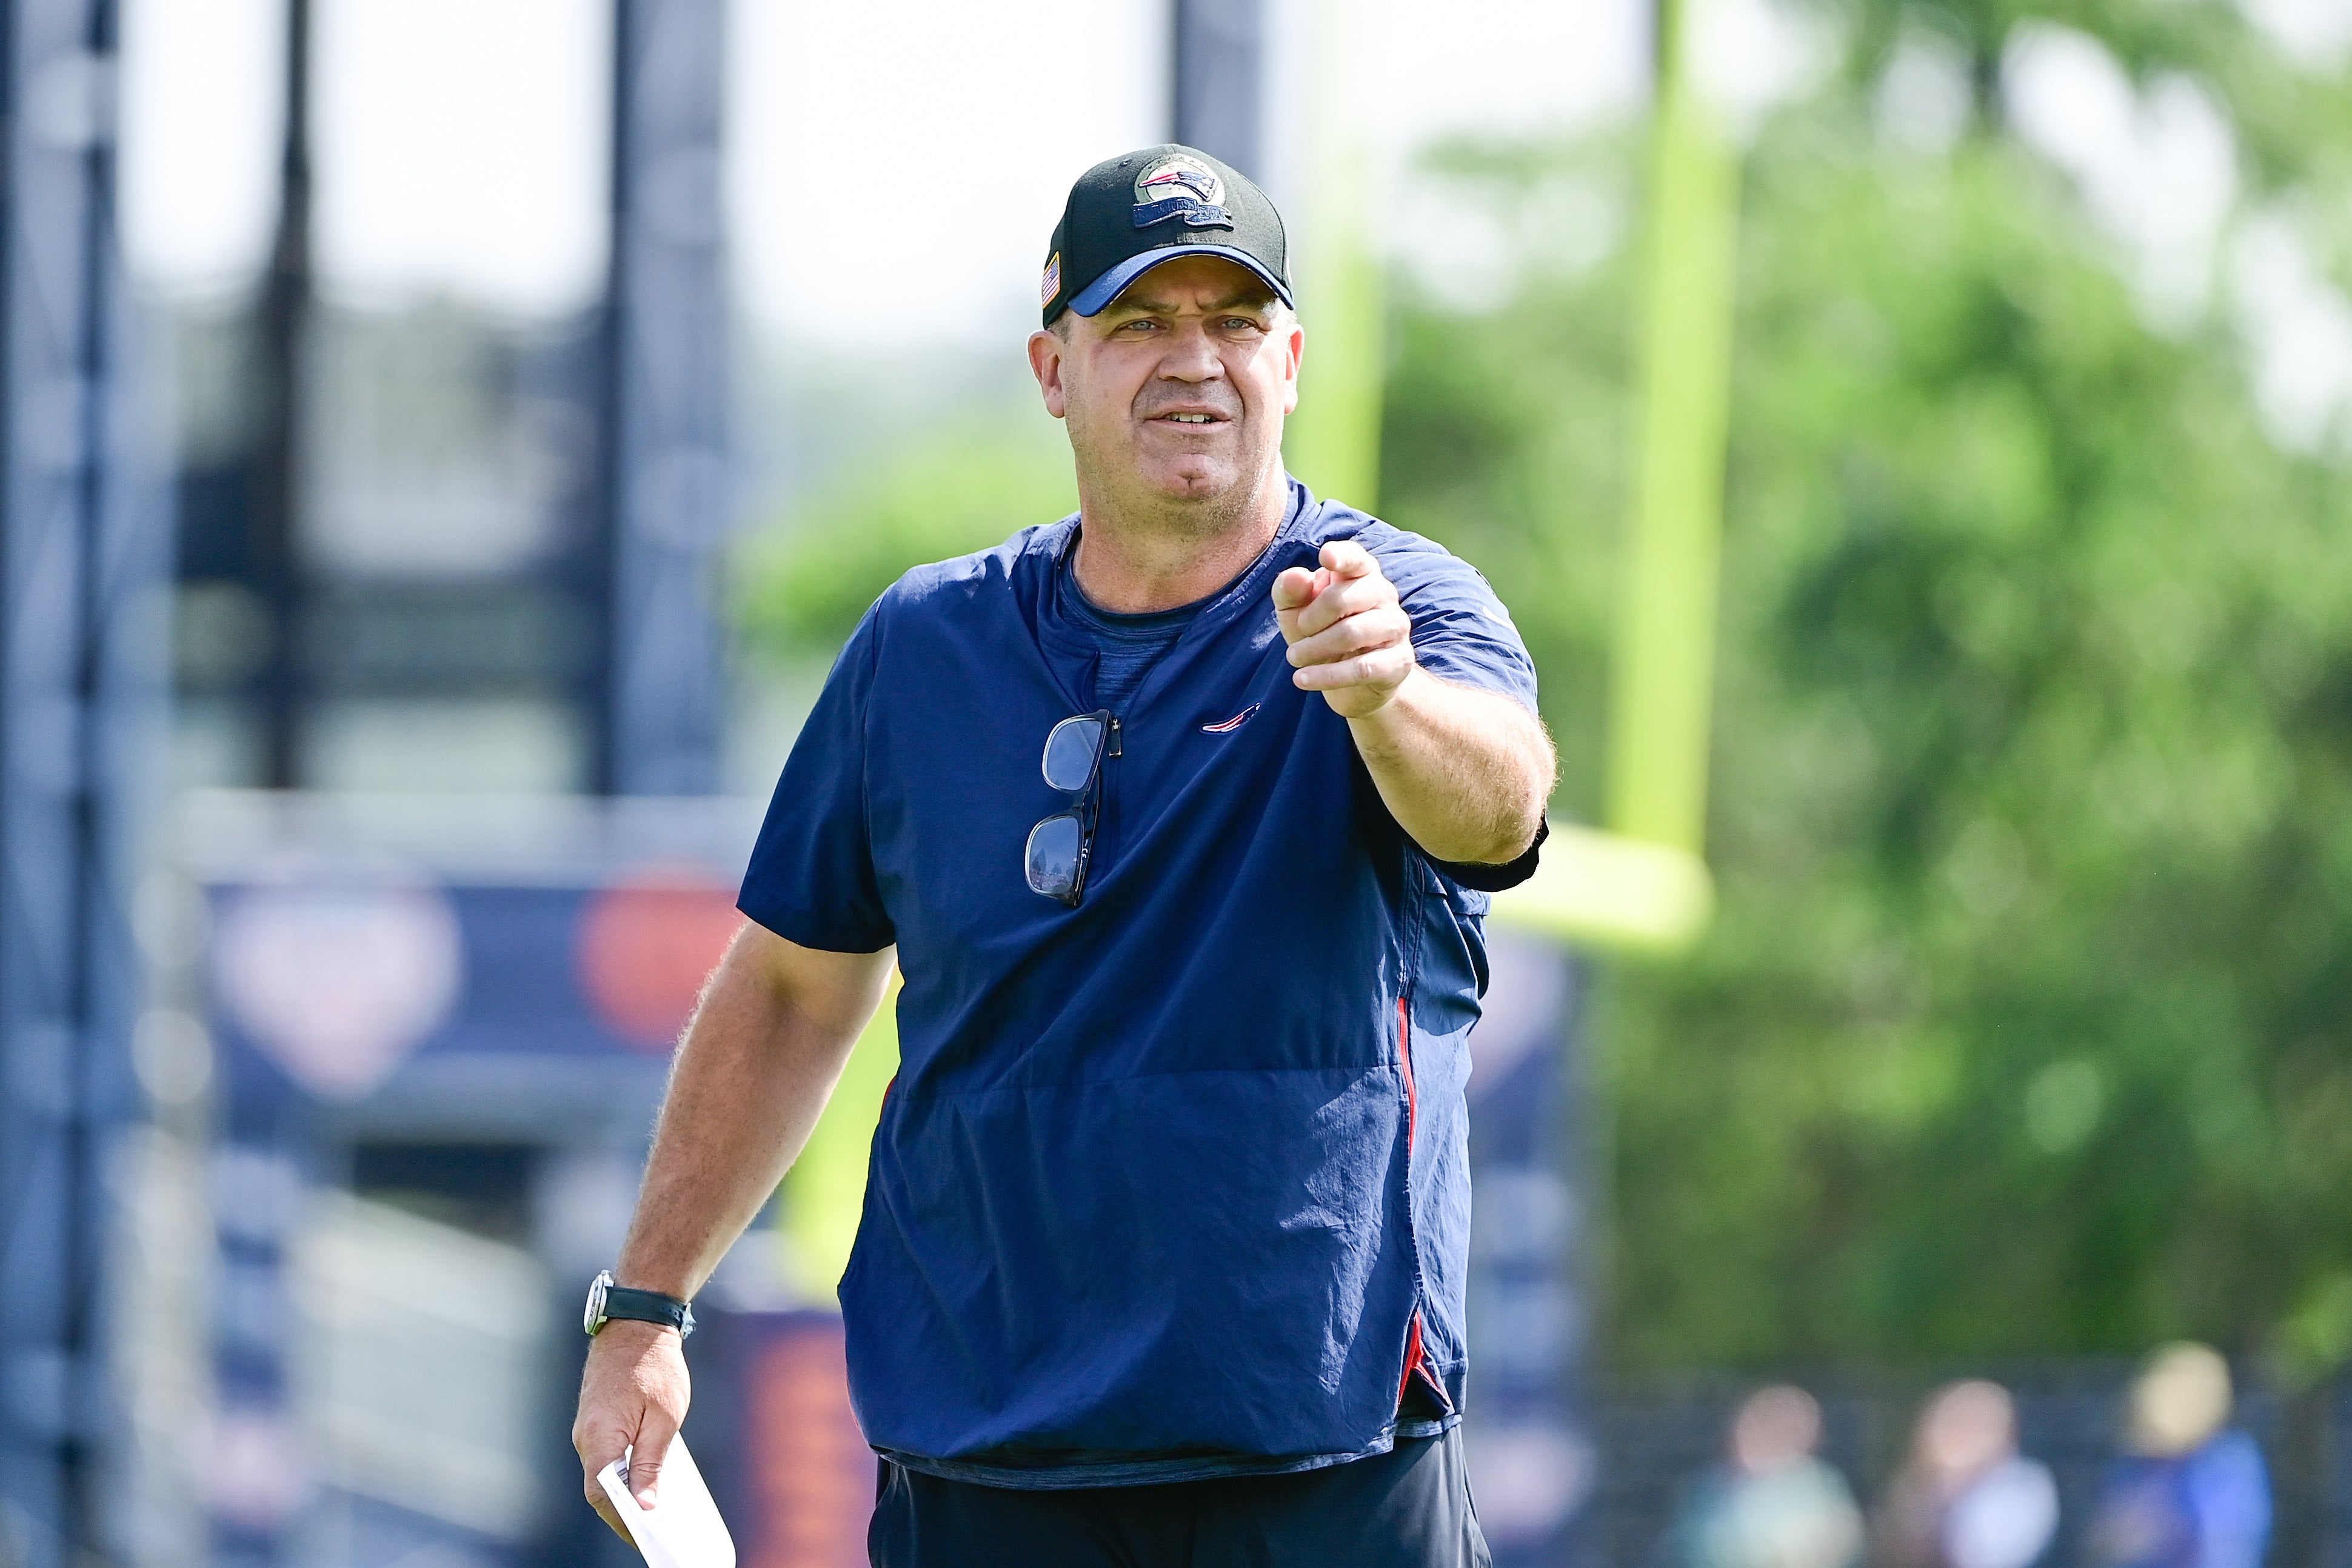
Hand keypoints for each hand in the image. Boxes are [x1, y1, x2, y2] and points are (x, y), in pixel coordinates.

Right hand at [573, 1320, 690, 1543]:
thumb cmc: (655, 1367)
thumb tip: (643, 1506)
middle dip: (625, 1513)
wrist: (636, 1323)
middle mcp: (584, 1437)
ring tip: (660, 1513)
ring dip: (624, 1493)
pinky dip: (623, 1472)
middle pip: (600, 1488)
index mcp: (599, 1438)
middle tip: (658, 1533)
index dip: (621, 1521)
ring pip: (602, 1473)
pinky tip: (649, 1479)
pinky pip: (606, 1455)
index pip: (602, 1494)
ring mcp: (587, 1428)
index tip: (645, 1538)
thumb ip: (650, 1463)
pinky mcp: (595, 1420)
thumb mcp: (663, 1418)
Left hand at [1272, 542, 1416, 718]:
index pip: (1355, 558)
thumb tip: (1297, 576)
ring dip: (1313, 648)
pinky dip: (1326, 675)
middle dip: (1309, 619)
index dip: (1342, 556)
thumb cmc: (1321, 634)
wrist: (1353, 684)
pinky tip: (1301, 679)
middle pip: (1341, 598)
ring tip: (1294, 658)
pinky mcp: (1398, 661)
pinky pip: (1361, 668)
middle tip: (1298, 634)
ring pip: (1351, 634)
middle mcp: (1384, 594)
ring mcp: (1395, 626)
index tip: (1326, 557)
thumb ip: (1289, 591)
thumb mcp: (1295, 612)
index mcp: (1360, 573)